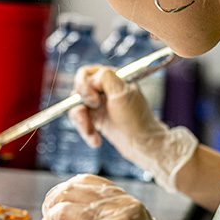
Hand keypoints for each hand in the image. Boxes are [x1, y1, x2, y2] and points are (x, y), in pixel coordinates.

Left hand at [40, 174, 219, 219]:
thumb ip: (112, 212)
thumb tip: (76, 202)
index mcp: (129, 203)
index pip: (88, 181)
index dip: (65, 189)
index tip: (56, 200)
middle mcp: (121, 209)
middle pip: (71, 192)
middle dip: (53, 202)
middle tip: (47, 215)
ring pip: (64, 210)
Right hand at [70, 65, 197, 191]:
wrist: (143, 145)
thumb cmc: (137, 119)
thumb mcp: (122, 93)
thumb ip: (106, 78)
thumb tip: (91, 78)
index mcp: (112, 78)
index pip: (86, 74)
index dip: (85, 86)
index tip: (95, 101)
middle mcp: (104, 89)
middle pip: (77, 91)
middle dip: (80, 106)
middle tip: (88, 118)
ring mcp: (99, 105)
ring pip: (76, 108)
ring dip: (81, 122)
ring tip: (92, 135)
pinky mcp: (96, 119)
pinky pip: (81, 121)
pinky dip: (85, 131)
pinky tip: (95, 140)